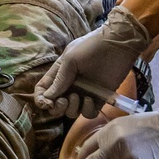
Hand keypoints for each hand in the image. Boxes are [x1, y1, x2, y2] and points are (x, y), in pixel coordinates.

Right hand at [35, 4, 151, 117]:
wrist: (117, 44)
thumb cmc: (91, 46)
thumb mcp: (70, 59)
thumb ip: (59, 79)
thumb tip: (48, 97)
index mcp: (59, 74)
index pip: (43, 90)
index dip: (41, 99)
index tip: (46, 102)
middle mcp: (70, 85)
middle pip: (56, 105)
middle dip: (56, 108)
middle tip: (63, 101)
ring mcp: (84, 93)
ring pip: (71, 112)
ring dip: (71, 109)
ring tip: (77, 97)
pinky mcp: (99, 99)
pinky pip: (88, 113)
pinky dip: (86, 110)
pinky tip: (90, 99)